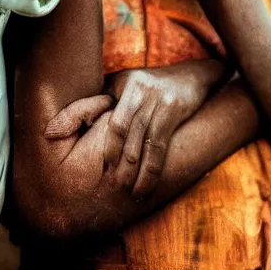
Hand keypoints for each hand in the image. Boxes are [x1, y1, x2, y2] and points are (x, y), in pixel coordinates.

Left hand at [102, 61, 225, 198]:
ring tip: (132, 193)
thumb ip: (105, 100)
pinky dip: (153, 170)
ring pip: (146, 143)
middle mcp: (143, 90)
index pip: (114, 121)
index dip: (108, 148)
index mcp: (126, 84)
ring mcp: (161, 100)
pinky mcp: (176, 111)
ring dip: (138, 172)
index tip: (103, 169)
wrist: (190, 76)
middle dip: (120, 163)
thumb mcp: (124, 82)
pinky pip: (161, 146)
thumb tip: (81, 124)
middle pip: (128, 133)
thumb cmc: (148, 84)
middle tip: (113, 187)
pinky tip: (148, 186)